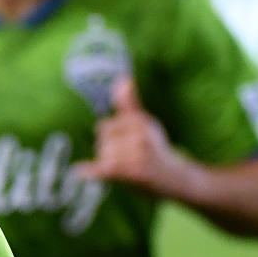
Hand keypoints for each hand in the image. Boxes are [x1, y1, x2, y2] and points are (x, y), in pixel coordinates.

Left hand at [76, 77, 184, 195]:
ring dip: (109, 165)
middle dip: (109, 151)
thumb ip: (129, 103)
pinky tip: (81, 171)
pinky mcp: (135, 172)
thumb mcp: (144, 122)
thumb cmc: (156, 149)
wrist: (176, 178)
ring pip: (103, 156)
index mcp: (140, 120)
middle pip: (101, 141)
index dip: (111, 138)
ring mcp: (138, 153)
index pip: (104, 127)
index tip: (127, 145)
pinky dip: (91, 172)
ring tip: (129, 169)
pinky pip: (104, 169)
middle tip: (129, 159)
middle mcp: (140, 134)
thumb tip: (123, 77)